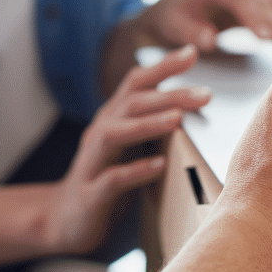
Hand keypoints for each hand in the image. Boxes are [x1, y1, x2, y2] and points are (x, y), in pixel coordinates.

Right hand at [45, 45, 211, 254]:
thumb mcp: (130, 145)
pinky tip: (159, 166)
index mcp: (113, 118)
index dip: (162, 65)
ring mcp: (93, 163)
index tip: (193, 51)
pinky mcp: (91, 195)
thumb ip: (152, 123)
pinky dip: (135, 171)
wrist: (65, 219)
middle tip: (205, 94)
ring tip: (177, 118)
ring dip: (147, 124)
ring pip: (115, 134)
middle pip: (131, 103)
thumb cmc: (108, 178)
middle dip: (168, 95)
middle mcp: (101, 133)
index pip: (135, 82)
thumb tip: (192, 104)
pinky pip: (111, 179)